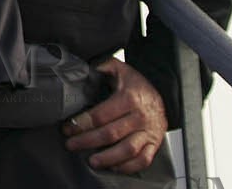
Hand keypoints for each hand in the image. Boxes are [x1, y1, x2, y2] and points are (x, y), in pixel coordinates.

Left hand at [63, 57, 168, 172]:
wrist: (163, 96)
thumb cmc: (137, 85)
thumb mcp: (121, 70)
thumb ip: (103, 66)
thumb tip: (85, 67)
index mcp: (129, 98)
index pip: (102, 115)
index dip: (82, 123)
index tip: (68, 128)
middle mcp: (140, 117)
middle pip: (111, 134)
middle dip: (87, 141)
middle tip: (71, 144)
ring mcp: (149, 132)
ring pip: (128, 150)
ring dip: (108, 158)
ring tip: (91, 161)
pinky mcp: (155, 144)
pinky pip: (143, 160)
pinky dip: (128, 166)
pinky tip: (113, 167)